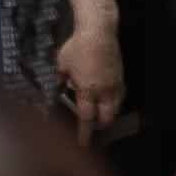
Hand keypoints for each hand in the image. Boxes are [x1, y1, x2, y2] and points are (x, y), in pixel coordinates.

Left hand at [59, 0, 126, 138]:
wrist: (99, 31)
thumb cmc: (76, 47)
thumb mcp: (61, 65)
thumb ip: (58, 82)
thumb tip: (53, 93)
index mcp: (88, 90)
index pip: (87, 118)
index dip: (84, 133)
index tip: (83, 144)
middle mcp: (105, 91)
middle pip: (106, 117)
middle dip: (99, 126)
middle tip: (91, 129)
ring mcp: (116, 84)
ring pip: (115, 108)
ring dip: (108, 115)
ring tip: (98, 117)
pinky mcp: (121, 76)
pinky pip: (119, 96)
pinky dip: (113, 103)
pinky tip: (105, 100)